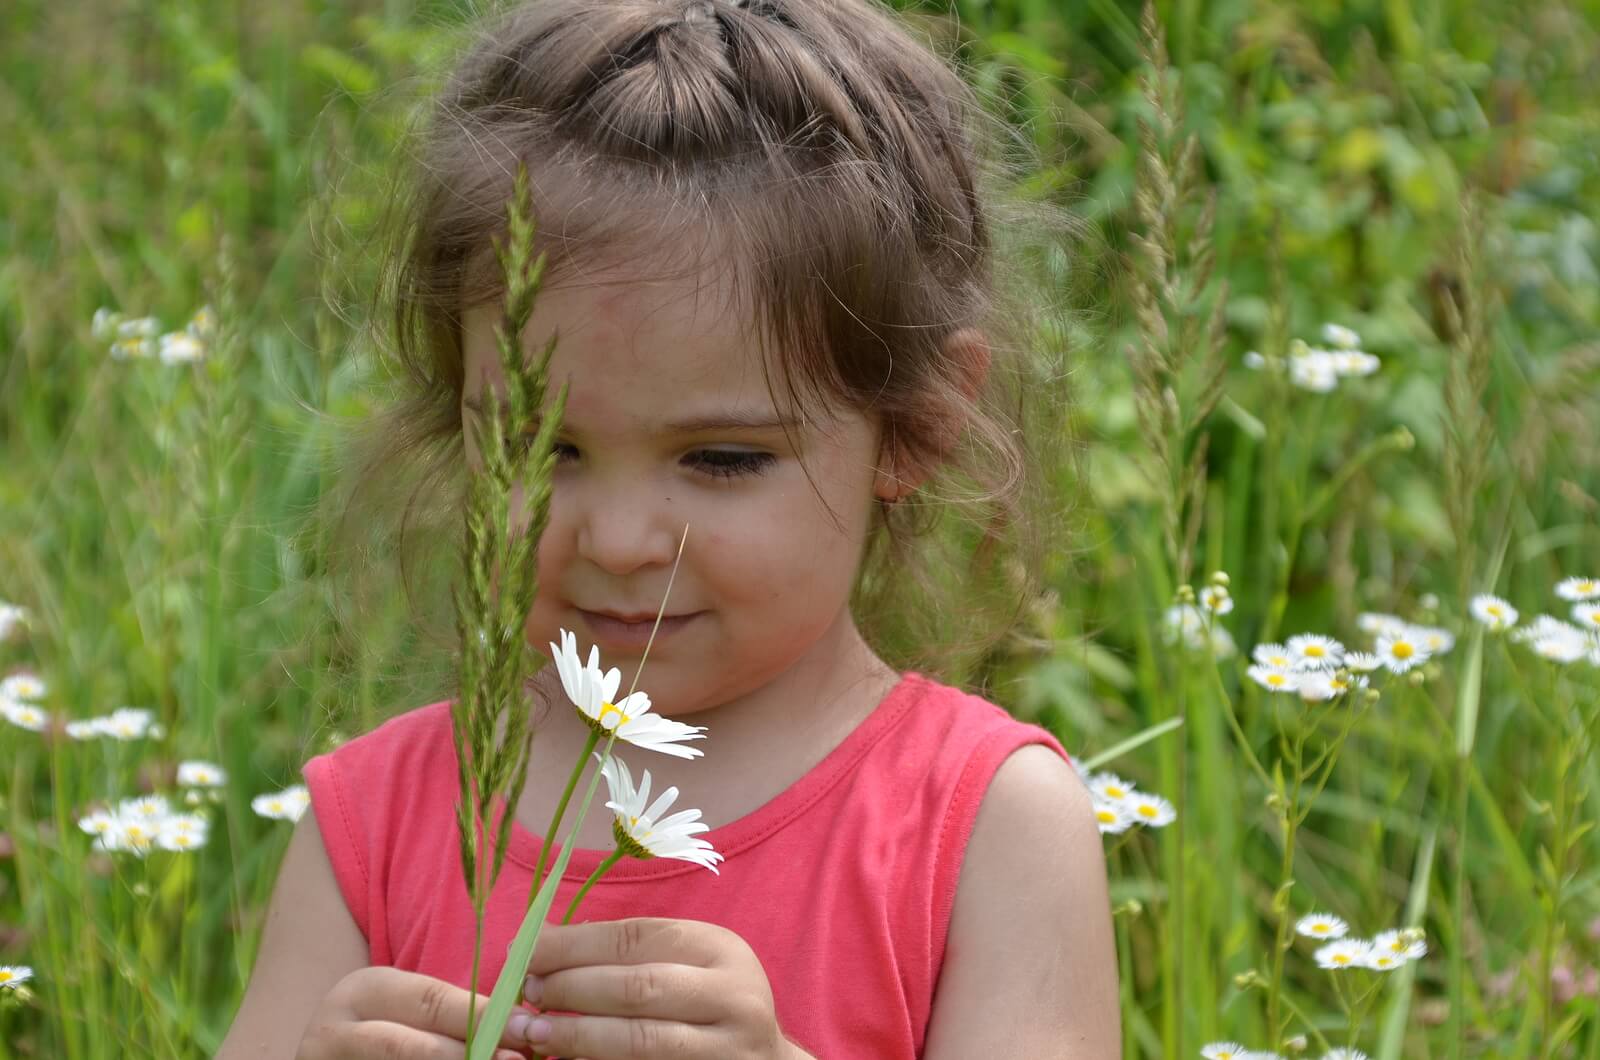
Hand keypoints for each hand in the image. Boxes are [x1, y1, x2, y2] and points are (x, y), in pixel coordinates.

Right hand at [297, 966, 537, 1059]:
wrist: (318, 1057)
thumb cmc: (379, 1027)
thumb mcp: (400, 1007)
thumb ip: (449, 1013)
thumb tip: (520, 1027)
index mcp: (363, 992)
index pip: (428, 1000)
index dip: (480, 1016)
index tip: (525, 1027)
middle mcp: (337, 1032)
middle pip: (408, 1047)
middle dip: (468, 1055)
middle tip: (516, 1059)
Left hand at [519, 917, 802, 1058]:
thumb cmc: (708, 1006)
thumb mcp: (687, 964)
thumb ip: (630, 952)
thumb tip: (544, 941)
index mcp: (721, 950)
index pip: (637, 938)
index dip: (575, 945)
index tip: (527, 952)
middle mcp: (734, 997)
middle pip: (638, 987)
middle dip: (572, 988)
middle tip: (528, 994)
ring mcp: (726, 1050)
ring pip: (639, 1041)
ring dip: (576, 1036)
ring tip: (533, 1033)